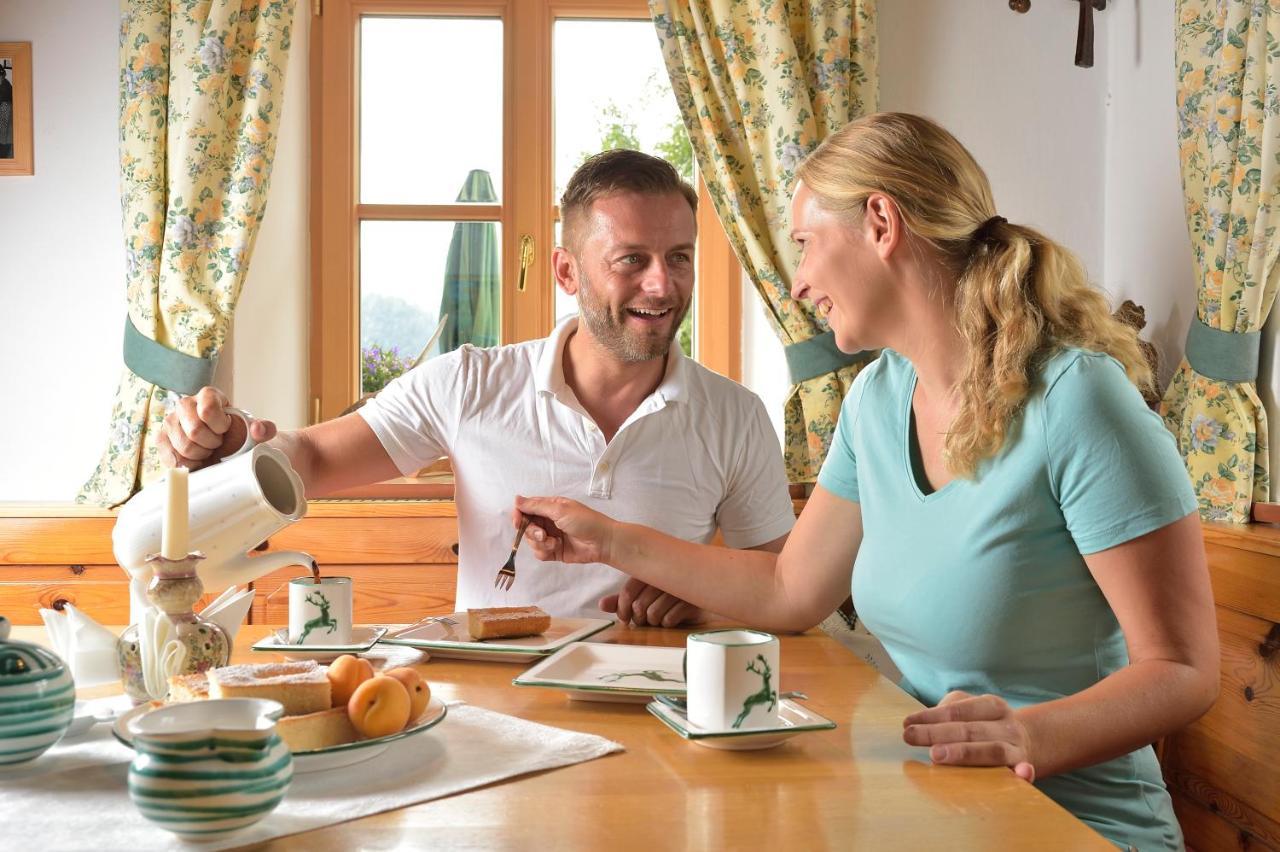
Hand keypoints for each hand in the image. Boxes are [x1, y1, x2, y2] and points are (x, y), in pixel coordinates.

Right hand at [157, 386, 276, 469]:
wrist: (223, 450)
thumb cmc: (237, 437)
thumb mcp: (254, 433)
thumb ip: (264, 429)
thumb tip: (259, 429)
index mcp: (208, 395)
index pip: (209, 410)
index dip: (220, 426)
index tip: (226, 430)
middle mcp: (184, 404)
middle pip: (195, 430)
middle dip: (211, 444)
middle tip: (218, 444)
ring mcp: (169, 421)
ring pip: (183, 446)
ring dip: (200, 455)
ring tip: (207, 450)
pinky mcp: (161, 439)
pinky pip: (171, 457)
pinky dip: (187, 464)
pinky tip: (196, 459)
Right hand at [513, 495, 615, 564]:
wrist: (602, 542)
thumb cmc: (585, 521)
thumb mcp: (560, 509)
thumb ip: (536, 506)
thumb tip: (516, 499)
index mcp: (549, 507)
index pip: (526, 509)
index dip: (519, 515)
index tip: (518, 523)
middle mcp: (548, 521)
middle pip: (526, 526)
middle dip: (531, 532)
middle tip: (543, 534)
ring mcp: (550, 536)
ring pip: (531, 541)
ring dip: (540, 543)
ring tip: (554, 542)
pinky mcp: (553, 551)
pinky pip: (538, 553)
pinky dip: (544, 551)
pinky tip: (556, 548)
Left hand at [600, 577, 706, 627]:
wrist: (704, 593)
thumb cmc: (669, 596)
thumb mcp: (643, 597)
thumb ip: (623, 600)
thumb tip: (602, 604)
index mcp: (649, 572)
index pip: (627, 592)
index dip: (622, 609)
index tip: (624, 618)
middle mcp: (662, 577)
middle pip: (639, 606)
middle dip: (639, 618)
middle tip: (644, 620)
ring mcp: (677, 588)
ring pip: (653, 614)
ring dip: (654, 622)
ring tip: (659, 618)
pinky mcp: (691, 601)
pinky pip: (670, 619)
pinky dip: (669, 623)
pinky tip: (672, 618)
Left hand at [902, 690, 1035, 781]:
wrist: (1027, 742)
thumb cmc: (984, 725)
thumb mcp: (969, 709)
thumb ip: (948, 710)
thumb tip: (920, 723)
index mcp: (992, 705)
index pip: (958, 710)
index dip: (932, 716)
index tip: (907, 724)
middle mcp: (1007, 725)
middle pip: (970, 729)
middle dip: (939, 733)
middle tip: (912, 738)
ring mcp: (1018, 748)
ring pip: (993, 751)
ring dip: (965, 753)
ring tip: (936, 755)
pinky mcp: (1025, 770)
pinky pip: (1026, 773)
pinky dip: (1024, 774)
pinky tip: (1020, 774)